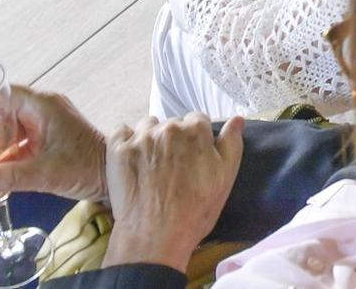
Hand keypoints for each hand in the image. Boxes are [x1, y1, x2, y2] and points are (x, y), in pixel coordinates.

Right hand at [0, 86, 107, 203]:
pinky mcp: (50, 136)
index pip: (3, 94)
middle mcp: (44, 109)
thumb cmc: (86, 167)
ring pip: (10, 124)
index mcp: (43, 106)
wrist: (114, 175)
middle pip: (3, 109)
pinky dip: (4, 148)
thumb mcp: (44, 173)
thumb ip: (9, 177)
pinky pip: (20, 137)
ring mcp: (48, 122)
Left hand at [100, 114, 245, 272]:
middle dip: (174, 139)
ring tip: (150, 164)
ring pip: (148, 126)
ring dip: (150, 138)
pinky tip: (131, 159)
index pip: (198, 120)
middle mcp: (169, 128)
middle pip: (173, 124)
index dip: (197, 139)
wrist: (154, 237)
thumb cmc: (194, 211)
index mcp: (196, 131)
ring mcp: (141, 137)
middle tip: (172, 166)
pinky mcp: (118, 149)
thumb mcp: (224, 179)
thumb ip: (231, 143)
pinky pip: (122, 131)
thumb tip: (237, 119)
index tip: (193, 157)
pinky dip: (126, 141)